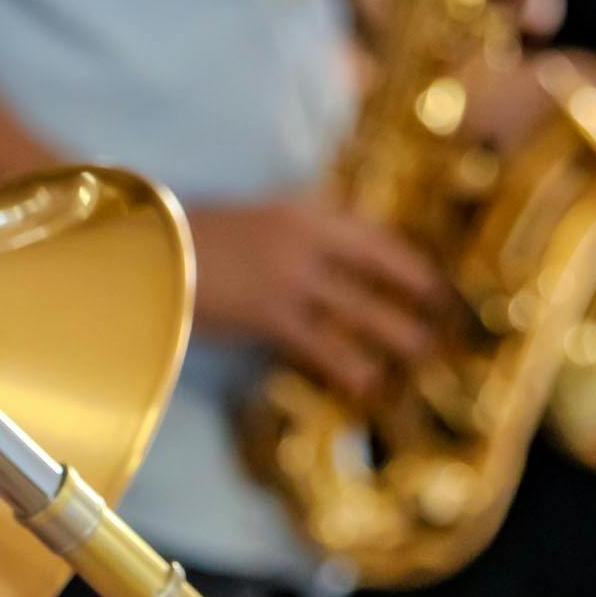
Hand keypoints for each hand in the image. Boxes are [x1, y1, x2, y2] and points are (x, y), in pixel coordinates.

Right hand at [187, 194, 444, 399]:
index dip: (407, 257)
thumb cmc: (193, 236)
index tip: (432, 276)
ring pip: (361, 310)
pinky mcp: (271, 316)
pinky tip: (367, 384)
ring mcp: (291, 278)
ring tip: (422, 352)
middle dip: (417, 293)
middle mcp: (305, 240)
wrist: (149, 253)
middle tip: (446, 316)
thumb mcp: (252, 220)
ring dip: (396, 333)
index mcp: (300, 211)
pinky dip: (349, 366)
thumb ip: (293, 233)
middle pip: (379, 267)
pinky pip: (324, 346)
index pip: (371, 232)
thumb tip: (330, 256)